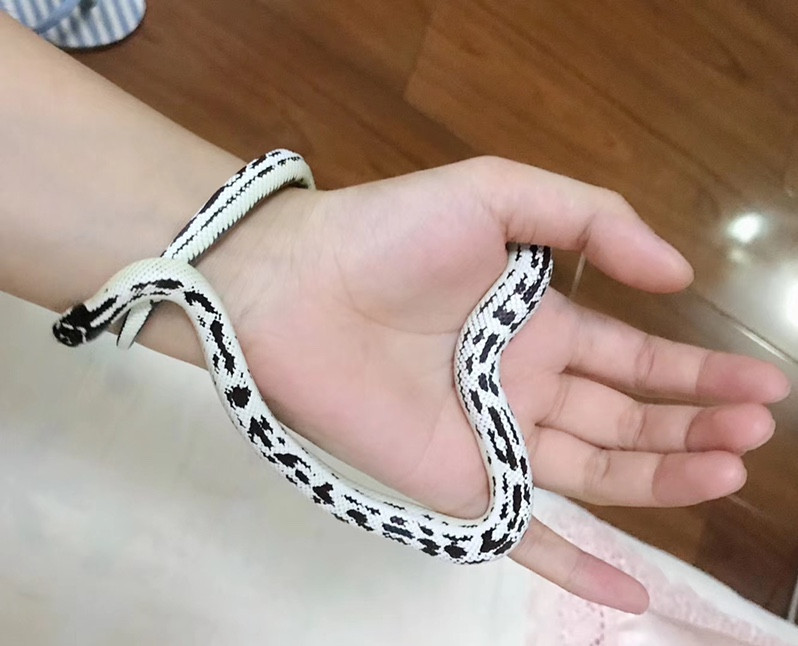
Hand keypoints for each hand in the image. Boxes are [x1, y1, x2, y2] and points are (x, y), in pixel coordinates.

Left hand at [202, 156, 789, 612]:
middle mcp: (525, 385)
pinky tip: (636, 592)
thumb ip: (591, 220)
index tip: (762, 387)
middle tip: (755, 432)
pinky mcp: (459, 484)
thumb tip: (678, 274)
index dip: (697, 373)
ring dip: (666, 479)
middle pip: (628, 418)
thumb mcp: (498, 195)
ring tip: (729, 470)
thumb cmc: (391, 235)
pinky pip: (526, 534)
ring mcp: (495, 440)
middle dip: (694, 426)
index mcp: (539, 322)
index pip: (636, 358)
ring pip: (597, 471)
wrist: (293, 289)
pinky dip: (579, 566)